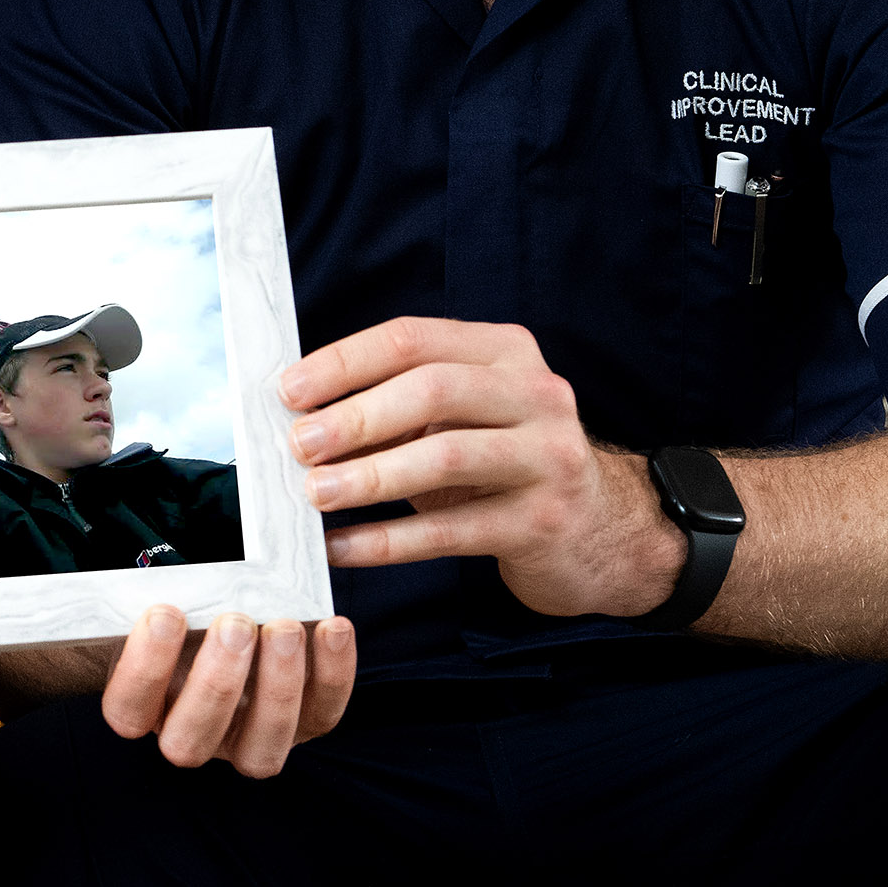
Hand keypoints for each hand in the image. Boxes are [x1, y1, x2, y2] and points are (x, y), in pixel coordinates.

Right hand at [99, 604, 355, 775]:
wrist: (243, 610)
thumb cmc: (192, 601)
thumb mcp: (164, 594)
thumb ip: (154, 587)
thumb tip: (137, 543)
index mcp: (144, 705)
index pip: (128, 708)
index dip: (144, 668)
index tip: (165, 613)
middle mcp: (192, 733)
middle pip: (190, 740)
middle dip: (216, 682)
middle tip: (234, 623)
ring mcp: (249, 740)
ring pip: (260, 749)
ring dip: (276, 687)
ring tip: (283, 627)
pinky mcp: (304, 726)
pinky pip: (322, 715)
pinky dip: (333, 674)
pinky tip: (332, 628)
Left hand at [284, 318, 680, 619]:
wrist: (598, 530)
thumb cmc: (504, 464)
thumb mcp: (465, 416)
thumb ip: (400, 402)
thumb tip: (299, 410)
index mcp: (506, 351)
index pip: (414, 339)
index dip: (345, 362)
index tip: (288, 391)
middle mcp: (537, 394)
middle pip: (431, 390)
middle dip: (355, 417)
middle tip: (298, 445)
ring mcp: (548, 458)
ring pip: (444, 458)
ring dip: (368, 477)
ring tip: (313, 494)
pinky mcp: (542, 522)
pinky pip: (451, 531)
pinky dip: (388, 540)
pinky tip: (343, 548)